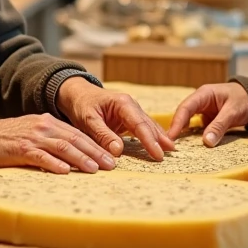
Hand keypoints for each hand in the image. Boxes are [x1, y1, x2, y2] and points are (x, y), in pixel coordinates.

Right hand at [0, 114, 114, 173]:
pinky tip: (66, 171)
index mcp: (49, 122)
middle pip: (75, 139)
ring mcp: (33, 137)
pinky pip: (41, 156)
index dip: (95, 145)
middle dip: (94, 152)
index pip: (77, 134)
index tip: (110, 157)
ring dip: (80, 158)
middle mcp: (44, 127)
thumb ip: (52, 141)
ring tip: (94, 169)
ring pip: (62, 147)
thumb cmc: (9, 139)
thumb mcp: (34, 133)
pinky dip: (54, 164)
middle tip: (110, 165)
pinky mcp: (21, 148)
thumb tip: (74, 157)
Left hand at [56, 77, 173, 160]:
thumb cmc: (82, 105)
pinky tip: (159, 143)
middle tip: (170, 153)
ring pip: (147, 125)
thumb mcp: (88, 120)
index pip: (139, 124)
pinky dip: (151, 135)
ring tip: (170, 149)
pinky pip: (142, 127)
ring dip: (158, 137)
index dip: (149, 140)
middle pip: (147, 124)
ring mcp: (131, 110)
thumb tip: (118, 151)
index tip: (158, 154)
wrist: (77, 94)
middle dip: (159, 139)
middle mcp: (130, 105)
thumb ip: (103, 135)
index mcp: (122, 103)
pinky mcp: (128, 117)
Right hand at [168, 82, 247, 145]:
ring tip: (175, 148)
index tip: (172, 136)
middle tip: (168, 145)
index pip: (186, 107)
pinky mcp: (206, 120)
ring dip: (183, 134)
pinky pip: (196, 128)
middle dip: (175, 129)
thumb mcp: (233, 112)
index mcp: (203, 94)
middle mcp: (199, 102)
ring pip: (188, 122)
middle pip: (183, 115)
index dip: (177, 122)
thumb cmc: (244, 100)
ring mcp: (202, 111)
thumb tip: (206, 142)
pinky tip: (189, 147)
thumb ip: (219, 126)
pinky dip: (192, 137)